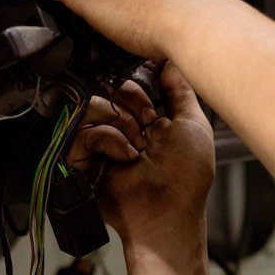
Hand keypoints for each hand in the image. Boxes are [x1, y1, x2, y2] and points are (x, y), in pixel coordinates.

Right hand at [68, 62, 214, 252]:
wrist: (168, 211)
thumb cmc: (186, 179)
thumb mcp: (193, 125)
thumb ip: (181, 91)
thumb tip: (170, 63)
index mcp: (141, 120)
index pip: (124, 85)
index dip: (136, 90)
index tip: (152, 109)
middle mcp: (117, 128)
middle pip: (106, 90)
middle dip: (130, 106)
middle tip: (146, 128)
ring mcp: (98, 142)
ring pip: (92, 106)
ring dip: (120, 124)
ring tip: (136, 147)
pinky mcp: (81, 157)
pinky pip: (82, 131)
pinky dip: (108, 140)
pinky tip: (124, 156)